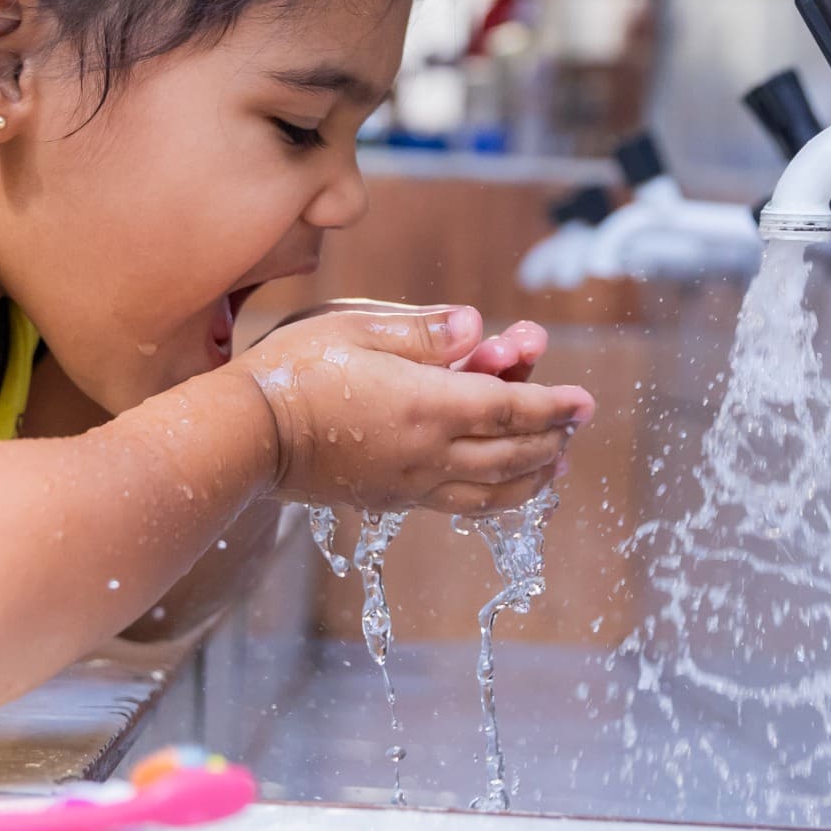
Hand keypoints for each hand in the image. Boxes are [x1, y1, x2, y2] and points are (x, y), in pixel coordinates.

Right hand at [230, 304, 592, 513]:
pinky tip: (503, 490)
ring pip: (492, 490)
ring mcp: (410, 483)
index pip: (511, 408)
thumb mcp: (357, 328)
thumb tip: (478, 325)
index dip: (553, 404)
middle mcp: (428, 452)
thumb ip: (424, 331)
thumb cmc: (295, 370)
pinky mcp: (391, 499)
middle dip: (551, 437)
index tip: (585, 400)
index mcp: (427, 405)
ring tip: (555, 465)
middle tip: (575, 423)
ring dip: (531, 476)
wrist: (246, 436)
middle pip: (512, 453)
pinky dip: (495, 499)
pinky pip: (459, 505)